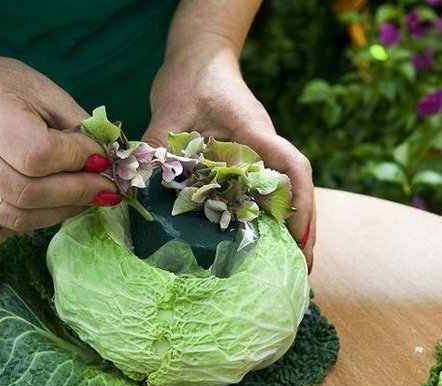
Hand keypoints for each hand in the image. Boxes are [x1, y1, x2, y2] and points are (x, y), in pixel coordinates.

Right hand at [0, 55, 118, 230]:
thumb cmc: (4, 88)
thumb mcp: (46, 92)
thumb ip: (79, 126)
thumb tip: (111, 162)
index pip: (37, 154)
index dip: (77, 161)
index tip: (102, 157)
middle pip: (29, 192)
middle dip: (78, 192)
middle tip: (107, 187)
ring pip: (21, 216)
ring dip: (65, 209)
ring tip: (90, 195)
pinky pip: (11, 220)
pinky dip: (46, 214)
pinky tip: (63, 199)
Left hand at [143, 49, 315, 270]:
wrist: (200, 57)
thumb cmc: (189, 77)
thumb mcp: (168, 111)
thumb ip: (156, 150)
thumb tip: (139, 194)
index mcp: (255, 132)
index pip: (292, 168)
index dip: (301, 204)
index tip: (300, 238)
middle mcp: (263, 146)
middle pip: (294, 190)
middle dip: (302, 230)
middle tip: (302, 272)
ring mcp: (256, 153)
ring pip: (279, 194)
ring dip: (285, 227)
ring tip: (286, 266)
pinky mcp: (243, 158)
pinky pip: (257, 191)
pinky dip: (260, 216)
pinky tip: (252, 241)